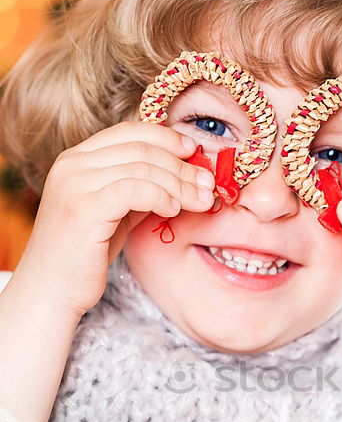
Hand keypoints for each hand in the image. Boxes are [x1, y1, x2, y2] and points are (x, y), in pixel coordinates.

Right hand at [19, 121, 216, 318]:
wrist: (52, 290)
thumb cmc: (86, 255)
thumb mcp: (117, 213)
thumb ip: (141, 189)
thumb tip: (184, 176)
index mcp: (77, 159)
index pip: (129, 131)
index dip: (166, 138)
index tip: (193, 152)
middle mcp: (72, 164)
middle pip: (141, 148)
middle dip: (182, 166)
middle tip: (208, 183)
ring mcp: (75, 184)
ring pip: (142, 168)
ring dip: (179, 183)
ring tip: (201, 200)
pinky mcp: (83, 208)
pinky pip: (134, 190)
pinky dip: (160, 196)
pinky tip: (173, 210)